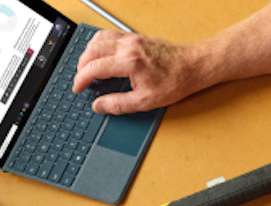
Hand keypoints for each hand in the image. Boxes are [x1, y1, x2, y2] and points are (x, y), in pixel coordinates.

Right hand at [73, 30, 207, 113]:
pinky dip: (99, 44)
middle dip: (81, 66)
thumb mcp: (146, 101)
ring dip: (89, 53)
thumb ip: (118, 104)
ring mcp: (132, 39)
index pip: (94, 67)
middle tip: (81, 80)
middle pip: (92, 50)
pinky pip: (110, 35)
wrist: (192, 66)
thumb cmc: (175, 82)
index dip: (81, 79)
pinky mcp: (136, 36)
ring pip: (98, 38)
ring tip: (88, 68)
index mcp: (130, 62)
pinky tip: (101, 55)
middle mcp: (129, 47)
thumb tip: (99, 105)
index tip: (78, 88)